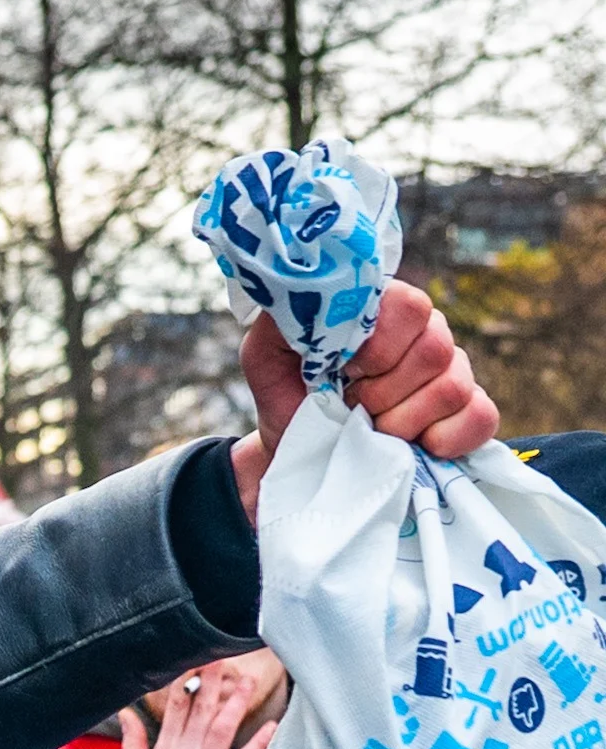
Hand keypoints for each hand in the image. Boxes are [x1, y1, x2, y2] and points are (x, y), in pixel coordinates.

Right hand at [119, 667, 278, 748]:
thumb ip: (132, 741)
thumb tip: (125, 713)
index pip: (175, 710)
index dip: (186, 685)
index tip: (196, 663)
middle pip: (199, 712)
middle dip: (211, 684)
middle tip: (223, 659)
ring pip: (220, 729)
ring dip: (234, 703)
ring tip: (246, 681)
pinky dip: (257, 744)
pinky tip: (270, 725)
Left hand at [233, 278, 500, 521]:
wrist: (300, 452)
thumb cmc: (288, 396)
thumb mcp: (268, 353)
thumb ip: (287, 317)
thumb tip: (317, 296)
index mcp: (386, 309)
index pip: (410, 307)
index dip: (377, 349)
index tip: (344, 371)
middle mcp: (427, 332)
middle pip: (435, 350)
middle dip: (382, 392)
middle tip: (352, 404)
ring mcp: (455, 370)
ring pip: (454, 388)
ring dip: (402, 420)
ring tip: (373, 426)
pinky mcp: (471, 412)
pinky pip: (481, 417)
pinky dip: (445, 438)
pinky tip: (415, 445)